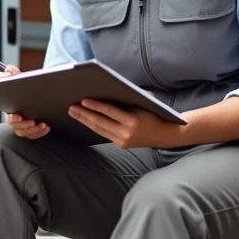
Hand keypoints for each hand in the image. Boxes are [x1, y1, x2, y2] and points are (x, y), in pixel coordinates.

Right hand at [0, 63, 50, 139]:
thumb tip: (8, 71)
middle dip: (24, 125)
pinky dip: (39, 132)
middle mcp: (14, 117)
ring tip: (43, 124)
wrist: (35, 90)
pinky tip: (46, 127)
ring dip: (33, 130)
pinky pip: (33, 134)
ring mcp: (22, 124)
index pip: (7, 115)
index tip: (17, 116)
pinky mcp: (30, 128)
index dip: (12, 118)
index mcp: (9, 106)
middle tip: (32, 121)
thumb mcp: (16, 77)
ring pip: (24, 132)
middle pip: (16, 126)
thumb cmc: (21, 85)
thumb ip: (11, 73)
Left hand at [68, 98, 183, 148]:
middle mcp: (127, 133)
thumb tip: (104, 93)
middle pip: (101, 122)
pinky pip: (104, 134)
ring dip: (85, 121)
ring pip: (99, 129)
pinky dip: (93, 126)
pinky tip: (85, 120)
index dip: (96, 106)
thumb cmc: (155, 114)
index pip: (110, 112)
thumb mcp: (143, 105)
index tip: (83, 100)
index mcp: (133, 121)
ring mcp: (123, 141)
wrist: (167, 135)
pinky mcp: (121, 145)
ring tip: (73, 113)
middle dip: (84, 114)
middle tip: (71, 107)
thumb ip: (126, 102)